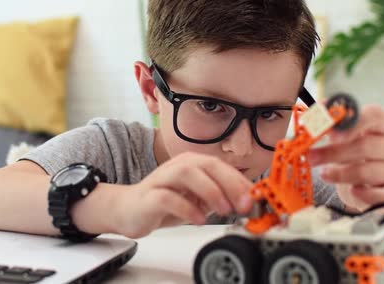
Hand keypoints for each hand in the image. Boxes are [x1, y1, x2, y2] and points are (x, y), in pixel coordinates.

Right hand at [114, 152, 252, 237]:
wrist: (129, 210)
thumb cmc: (164, 203)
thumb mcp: (197, 199)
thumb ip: (219, 197)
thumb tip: (246, 201)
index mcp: (191, 163)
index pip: (220, 166)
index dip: (239, 181)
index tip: (254, 198)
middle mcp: (177, 166)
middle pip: (207, 165)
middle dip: (229, 184)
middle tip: (243, 204)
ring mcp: (161, 179)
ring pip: (186, 174)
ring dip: (209, 191)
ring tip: (223, 210)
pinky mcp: (148, 196)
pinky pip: (167, 197)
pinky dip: (187, 208)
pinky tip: (199, 219)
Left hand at [308, 104, 383, 210]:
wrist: (370, 181)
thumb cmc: (351, 152)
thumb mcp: (341, 136)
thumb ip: (329, 124)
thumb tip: (315, 111)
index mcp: (378, 125)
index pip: (375, 114)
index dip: (353, 122)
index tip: (331, 132)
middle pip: (365, 146)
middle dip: (333, 152)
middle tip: (311, 157)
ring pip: (367, 171)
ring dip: (340, 174)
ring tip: (323, 174)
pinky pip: (382, 195)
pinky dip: (366, 194)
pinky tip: (353, 190)